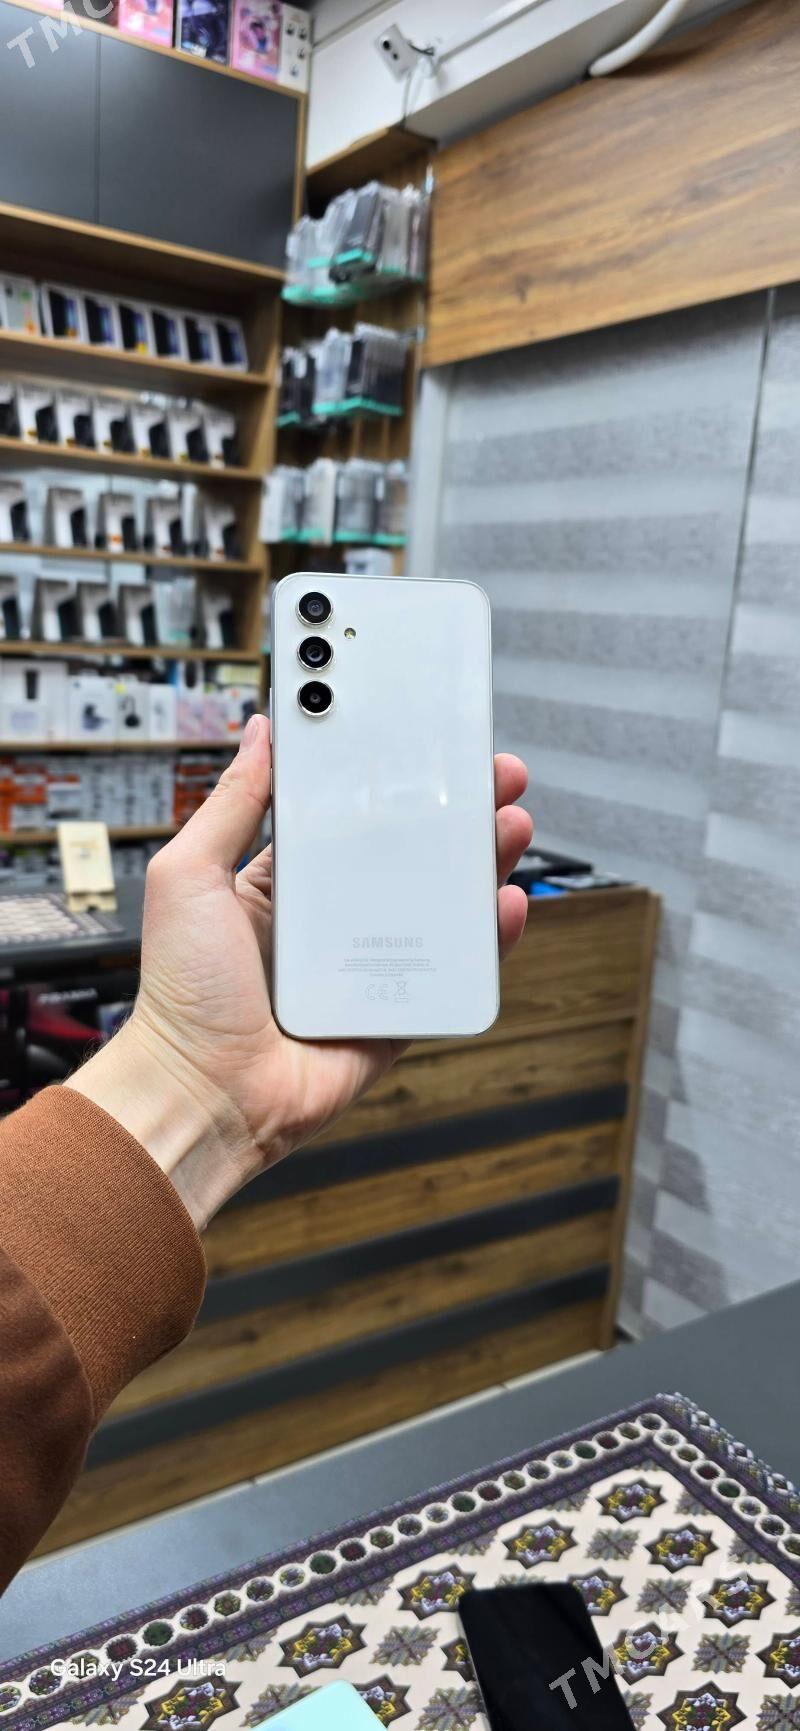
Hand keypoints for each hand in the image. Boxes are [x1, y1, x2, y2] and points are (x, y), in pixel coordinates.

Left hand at [69, 714, 531, 1227]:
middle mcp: (332, 922)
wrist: (204, 1091)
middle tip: (494, 776)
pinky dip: (485, 941)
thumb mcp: (190, 874)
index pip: (353, 818)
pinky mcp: (396, 1014)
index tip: (427, 744)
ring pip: (441, 907)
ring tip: (510, 826)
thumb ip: (231, 803)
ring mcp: (369, 968)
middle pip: (411, 855)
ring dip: (482, 864)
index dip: (394, 782)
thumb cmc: (181, 992)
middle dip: (457, 814)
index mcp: (286, 885)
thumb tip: (260, 732)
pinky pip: (452, 973)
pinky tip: (503, 905)